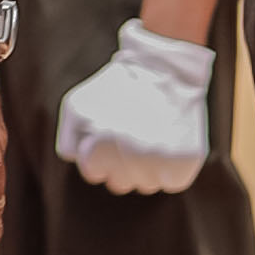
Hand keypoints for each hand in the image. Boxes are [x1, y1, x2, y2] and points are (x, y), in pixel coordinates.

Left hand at [55, 16, 213, 192]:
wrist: (164, 69)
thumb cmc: (117, 87)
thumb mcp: (76, 106)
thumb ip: (70, 141)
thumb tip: (80, 166)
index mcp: (98, 150)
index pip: (93, 173)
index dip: (98, 156)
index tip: (106, 137)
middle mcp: (129, 161)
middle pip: (119, 183)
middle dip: (120, 164)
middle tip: (129, 136)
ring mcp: (159, 164)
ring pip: (146, 185)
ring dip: (145, 168)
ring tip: (149, 137)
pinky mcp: (184, 164)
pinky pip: (172, 183)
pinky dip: (170, 170)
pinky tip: (167, 146)